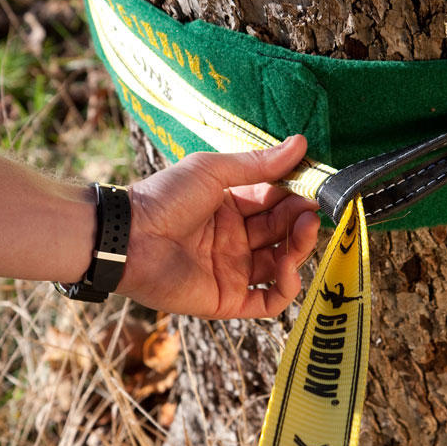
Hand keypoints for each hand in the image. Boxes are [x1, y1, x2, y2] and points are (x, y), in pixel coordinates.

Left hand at [116, 135, 320, 318]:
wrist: (128, 237)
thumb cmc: (165, 198)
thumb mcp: (213, 171)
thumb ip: (258, 164)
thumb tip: (300, 144)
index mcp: (231, 207)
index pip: (276, 203)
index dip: (298, 197)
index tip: (318, 188)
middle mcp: (235, 240)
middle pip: (283, 234)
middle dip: (302, 222)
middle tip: (314, 212)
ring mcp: (233, 271)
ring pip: (282, 265)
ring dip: (299, 250)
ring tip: (304, 232)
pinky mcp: (228, 300)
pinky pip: (269, 301)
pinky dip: (287, 288)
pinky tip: (289, 269)